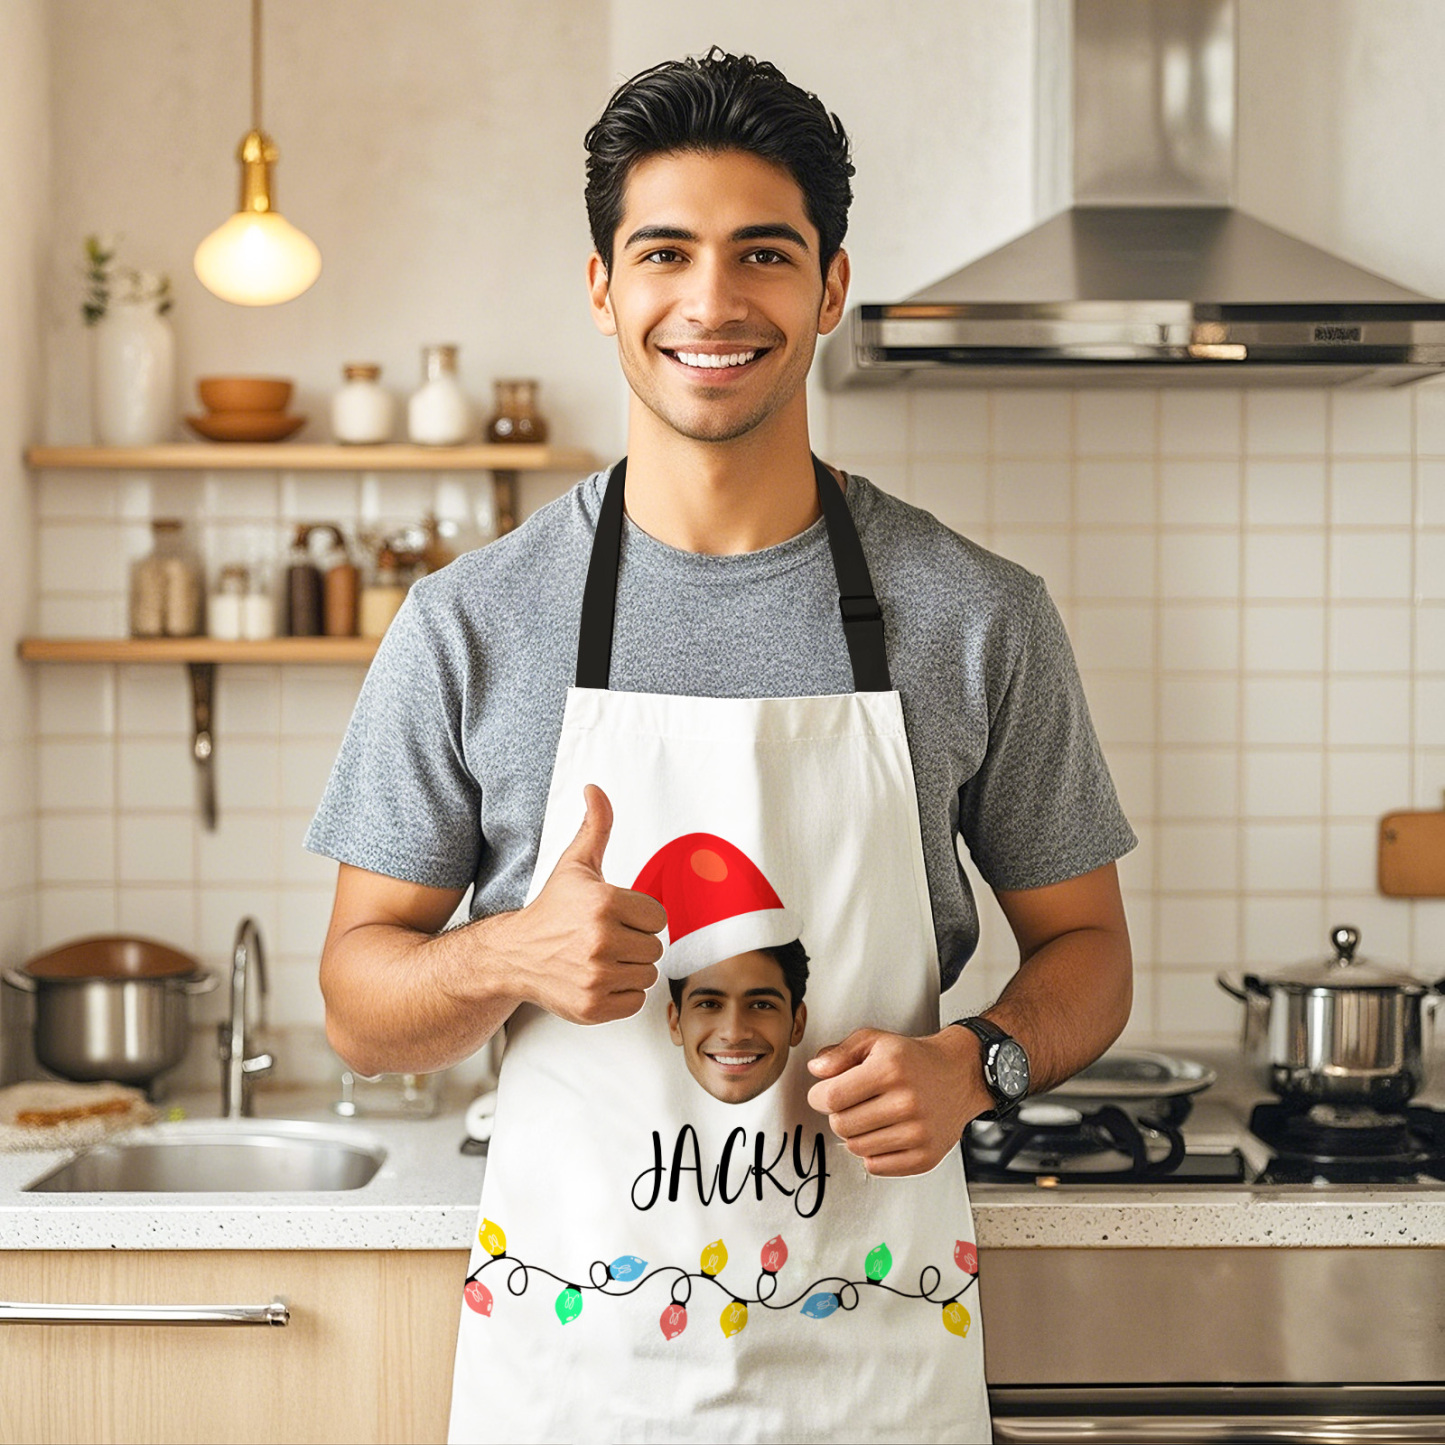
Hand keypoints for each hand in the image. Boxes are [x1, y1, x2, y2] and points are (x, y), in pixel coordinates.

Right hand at [502, 784, 666, 1024]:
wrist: (514, 955)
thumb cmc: (551, 910)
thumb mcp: (575, 865)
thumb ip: (595, 826)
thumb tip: (595, 790)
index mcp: (604, 903)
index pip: (658, 917)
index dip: (640, 917)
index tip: (616, 917)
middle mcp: (601, 941)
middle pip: (655, 947)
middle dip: (635, 942)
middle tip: (606, 938)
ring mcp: (596, 977)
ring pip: (647, 974)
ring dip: (629, 968)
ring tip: (601, 958)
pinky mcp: (593, 1007)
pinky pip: (634, 1001)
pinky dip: (621, 994)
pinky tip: (598, 979)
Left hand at [805, 1026, 992, 1176]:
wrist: (959, 1075)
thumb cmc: (913, 1059)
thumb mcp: (874, 1041)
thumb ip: (840, 1053)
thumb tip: (816, 1070)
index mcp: (890, 1070)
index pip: (832, 1097)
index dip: (819, 1097)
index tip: (824, 1094)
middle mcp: (906, 1102)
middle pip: (841, 1125)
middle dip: (838, 1114)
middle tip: (852, 1103)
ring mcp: (918, 1133)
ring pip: (856, 1147)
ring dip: (855, 1133)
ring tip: (871, 1116)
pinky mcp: (926, 1157)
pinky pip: (876, 1166)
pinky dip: (872, 1153)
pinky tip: (883, 1133)